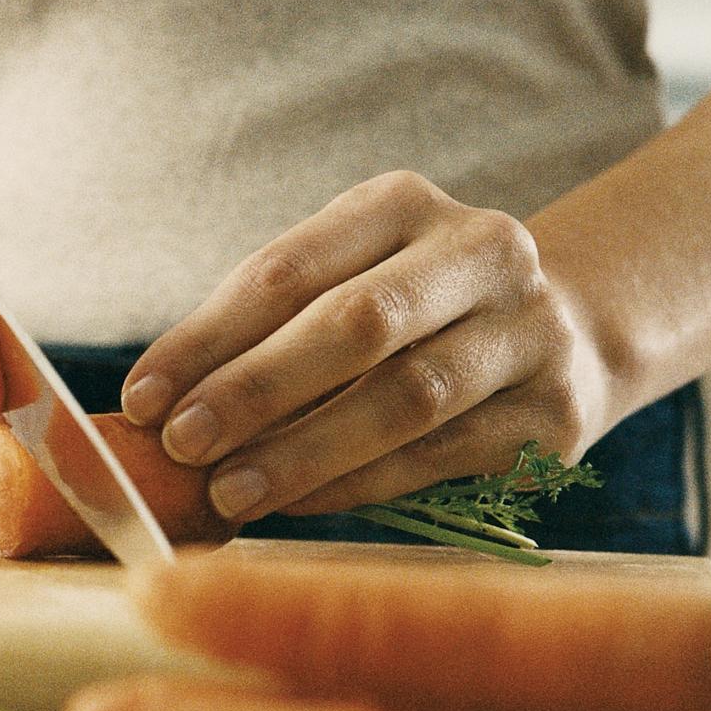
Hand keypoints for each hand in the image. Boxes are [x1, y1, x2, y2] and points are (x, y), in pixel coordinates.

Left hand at [120, 171, 617, 521]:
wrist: (569, 336)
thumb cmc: (408, 315)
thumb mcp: (343, 283)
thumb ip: (261, 328)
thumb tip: (157, 406)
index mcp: (404, 205)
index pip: (289, 270)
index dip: (206, 338)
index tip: (141, 399)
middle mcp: (482, 254)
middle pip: (357, 324)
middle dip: (257, 390)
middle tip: (183, 444)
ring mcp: (530, 333)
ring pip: (406, 398)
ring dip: (304, 452)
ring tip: (229, 490)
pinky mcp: (553, 416)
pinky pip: (438, 457)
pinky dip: (356, 486)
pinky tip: (295, 505)